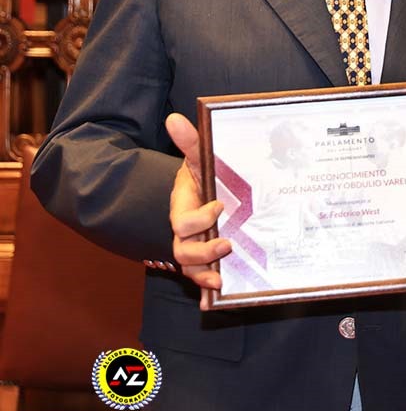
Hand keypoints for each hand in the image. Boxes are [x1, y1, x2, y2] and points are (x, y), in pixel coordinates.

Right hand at [165, 112, 231, 309]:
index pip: (182, 220)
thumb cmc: (204, 174)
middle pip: (183, 250)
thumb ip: (190, 142)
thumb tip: (174, 118)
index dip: (199, 218)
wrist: (209, 187)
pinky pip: (200, 276)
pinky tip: (220, 291)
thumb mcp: (200, 158)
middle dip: (202, 251)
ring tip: (221, 277)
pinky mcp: (206, 257)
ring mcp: (195, 245)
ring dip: (203, 274)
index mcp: (183, 206)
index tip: (220, 205)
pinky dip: (206, 285)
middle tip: (227, 243)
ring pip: (189, 267)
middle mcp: (185, 231)